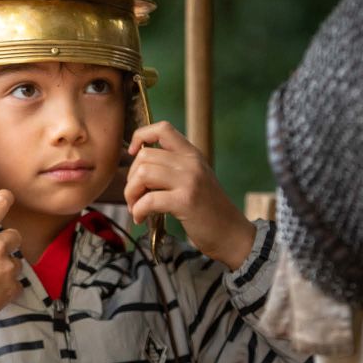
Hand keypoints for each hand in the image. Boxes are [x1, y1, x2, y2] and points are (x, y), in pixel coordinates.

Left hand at [125, 121, 256, 269]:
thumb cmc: (208, 211)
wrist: (232, 234)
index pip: (163, 128)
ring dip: (131, 194)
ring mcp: (189, 181)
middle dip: (130, 178)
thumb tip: (138, 166)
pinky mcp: (186, 201)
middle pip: (144, 155)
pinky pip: (149, 199)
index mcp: (192, 155)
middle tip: (135, 197)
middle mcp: (191, 163)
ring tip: (136, 208)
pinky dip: (138, 210)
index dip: (141, 136)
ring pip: (142, 174)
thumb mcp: (195, 179)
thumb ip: (173, 168)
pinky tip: (141, 218)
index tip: (133, 154)